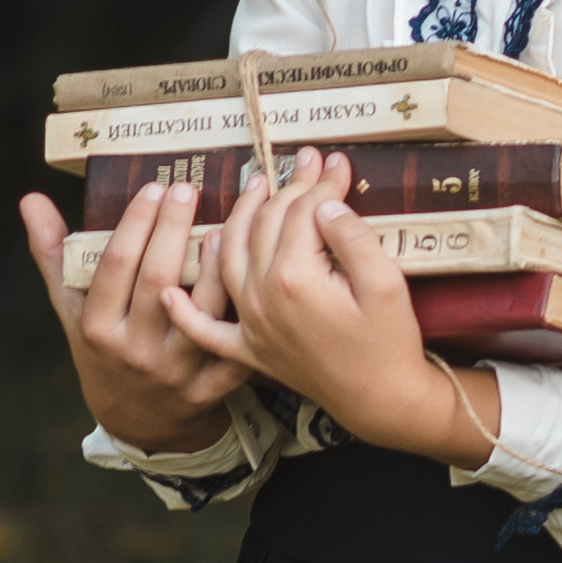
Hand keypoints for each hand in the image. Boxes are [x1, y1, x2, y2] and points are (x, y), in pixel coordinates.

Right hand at [23, 182, 242, 453]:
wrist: (136, 421)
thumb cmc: (104, 351)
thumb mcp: (72, 311)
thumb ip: (54, 256)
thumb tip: (31, 200)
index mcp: (97, 328)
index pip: (115, 266)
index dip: (135, 224)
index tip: (152, 187)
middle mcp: (134, 350)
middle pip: (157, 280)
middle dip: (173, 229)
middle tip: (187, 188)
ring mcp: (173, 371)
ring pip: (200, 312)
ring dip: (214, 268)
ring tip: (222, 225)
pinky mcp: (208, 388)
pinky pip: (231, 349)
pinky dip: (244, 317)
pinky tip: (253, 280)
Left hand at [163, 153, 501, 465]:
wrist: (383, 401)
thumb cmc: (390, 343)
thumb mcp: (386, 283)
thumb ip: (352, 237)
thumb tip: (322, 203)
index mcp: (295, 279)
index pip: (300, 212)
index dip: (320, 182)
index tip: (334, 161)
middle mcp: (261, 299)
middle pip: (264, 226)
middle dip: (287, 189)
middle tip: (305, 164)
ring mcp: (251, 325)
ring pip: (228, 258)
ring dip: (236, 218)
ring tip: (254, 189)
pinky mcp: (250, 350)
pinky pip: (205, 330)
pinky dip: (185, 310)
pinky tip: (172, 290)